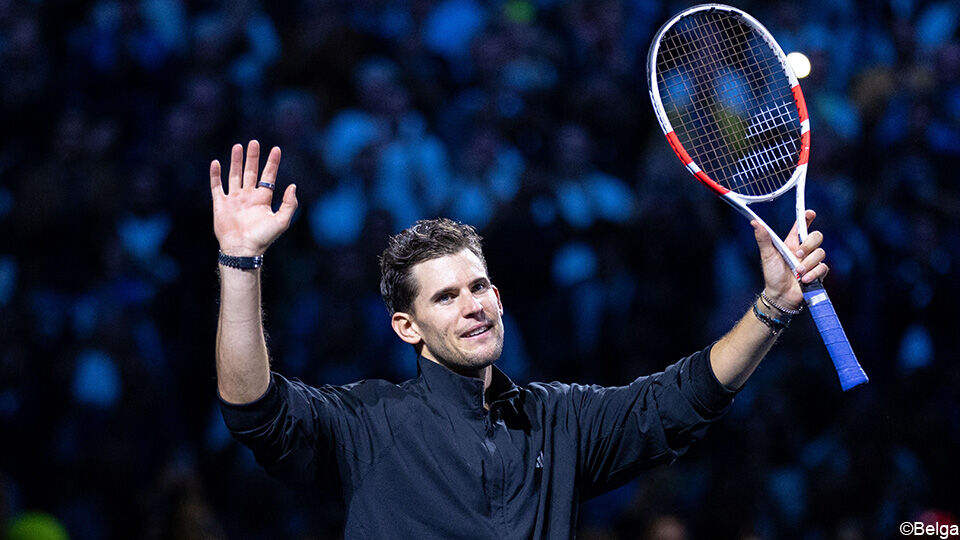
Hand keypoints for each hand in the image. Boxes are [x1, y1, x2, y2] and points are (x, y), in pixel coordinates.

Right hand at [210, 140, 297, 255]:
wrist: (242, 249)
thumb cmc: (262, 238)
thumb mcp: (282, 221)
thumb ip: (289, 204)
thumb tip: (292, 186)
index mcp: (263, 199)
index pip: (268, 176)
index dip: (272, 163)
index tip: (276, 149)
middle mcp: (248, 197)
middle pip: (251, 172)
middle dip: (253, 157)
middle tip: (254, 142)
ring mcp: (234, 199)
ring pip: (235, 175)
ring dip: (236, 161)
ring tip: (238, 147)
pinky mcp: (221, 204)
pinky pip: (217, 186)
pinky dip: (215, 175)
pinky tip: (216, 163)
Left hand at [751, 209, 828, 309]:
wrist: (780, 295)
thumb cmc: (772, 275)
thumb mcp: (767, 255)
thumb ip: (764, 239)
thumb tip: (755, 223)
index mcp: (792, 243)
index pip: (801, 227)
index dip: (807, 218)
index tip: (810, 213)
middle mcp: (803, 250)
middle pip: (817, 236)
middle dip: (809, 244)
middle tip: (798, 254)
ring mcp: (812, 261)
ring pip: (820, 252)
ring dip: (808, 263)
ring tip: (797, 271)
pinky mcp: (818, 273)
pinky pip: (823, 267)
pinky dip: (813, 273)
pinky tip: (804, 279)